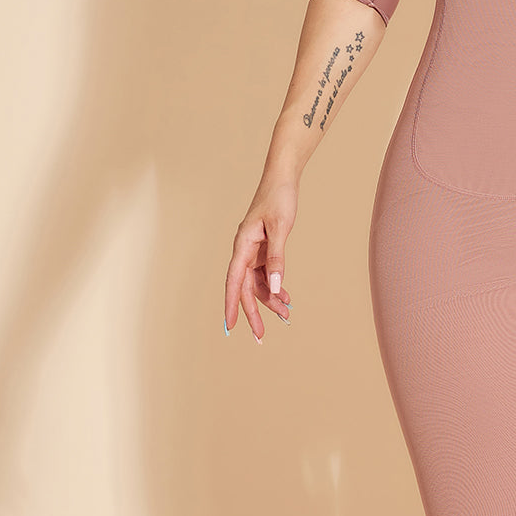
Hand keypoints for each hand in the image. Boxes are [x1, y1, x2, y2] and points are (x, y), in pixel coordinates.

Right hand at [224, 177, 297, 342]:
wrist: (283, 178)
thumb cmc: (279, 199)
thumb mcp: (281, 228)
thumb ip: (277, 258)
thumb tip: (275, 286)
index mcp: (242, 246)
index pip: (234, 282)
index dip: (232, 305)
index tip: (229, 327)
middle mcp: (245, 250)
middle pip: (246, 288)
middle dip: (253, 313)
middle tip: (261, 337)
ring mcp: (254, 250)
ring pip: (258, 283)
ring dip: (270, 300)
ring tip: (286, 315)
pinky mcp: (264, 248)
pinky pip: (266, 273)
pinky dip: (276, 286)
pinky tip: (286, 297)